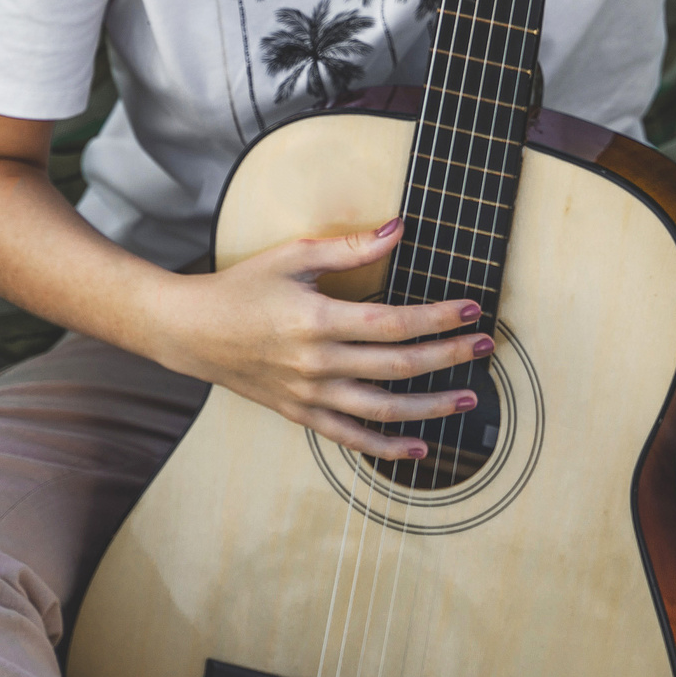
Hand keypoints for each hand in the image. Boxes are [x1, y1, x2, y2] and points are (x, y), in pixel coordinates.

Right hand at [143, 217, 490, 460]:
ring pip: (381, 410)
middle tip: (485, 347)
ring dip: (429, 407)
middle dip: (448, 357)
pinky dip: (386, 448)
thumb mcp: (293, 256)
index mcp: (317, 320)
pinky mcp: (299, 414)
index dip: (437, 318)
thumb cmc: (242, 288)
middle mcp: (316, 363)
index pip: (393, 322)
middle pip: (397, 366)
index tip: (471, 309)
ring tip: (466, 399)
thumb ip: (350, 246)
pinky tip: (419, 448)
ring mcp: (308, 395)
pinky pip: (350, 438)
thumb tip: (399, 228)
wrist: (191, 331)